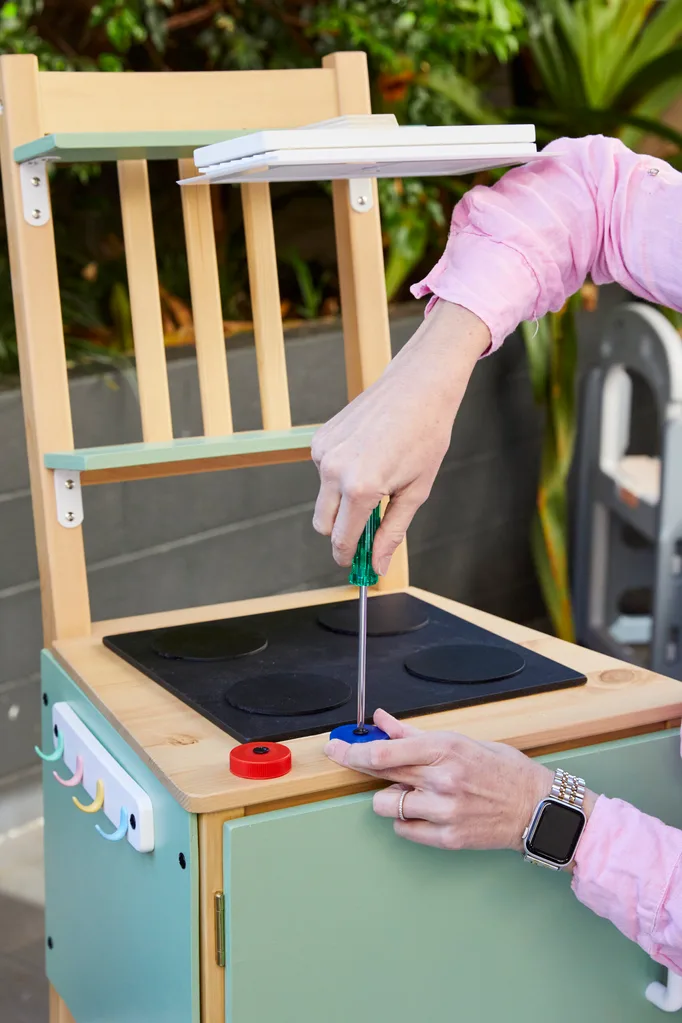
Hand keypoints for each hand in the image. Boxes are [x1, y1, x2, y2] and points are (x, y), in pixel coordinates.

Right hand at [311, 302, 489, 575]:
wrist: (418, 387)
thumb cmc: (425, 436)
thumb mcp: (415, 492)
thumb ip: (391, 532)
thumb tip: (376, 565)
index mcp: (360, 488)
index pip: (341, 540)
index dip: (349, 556)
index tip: (357, 563)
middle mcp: (334, 471)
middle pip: (323, 525)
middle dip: (342, 532)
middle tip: (368, 527)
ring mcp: (324, 453)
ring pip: (323, 498)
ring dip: (342, 501)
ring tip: (377, 477)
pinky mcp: (320, 439)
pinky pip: (323, 473)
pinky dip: (339, 475)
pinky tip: (366, 456)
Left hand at [325, 708, 557, 852]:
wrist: (536, 808)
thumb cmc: (503, 770)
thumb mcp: (462, 741)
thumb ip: (415, 734)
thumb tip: (382, 721)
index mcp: (446, 749)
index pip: (385, 753)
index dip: (353, 750)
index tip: (335, 747)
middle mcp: (443, 780)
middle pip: (381, 775)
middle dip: (356, 764)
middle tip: (344, 757)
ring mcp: (445, 812)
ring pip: (387, 806)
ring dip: (391, 797)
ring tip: (411, 791)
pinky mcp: (448, 838)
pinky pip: (404, 830)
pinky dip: (407, 820)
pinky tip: (424, 810)